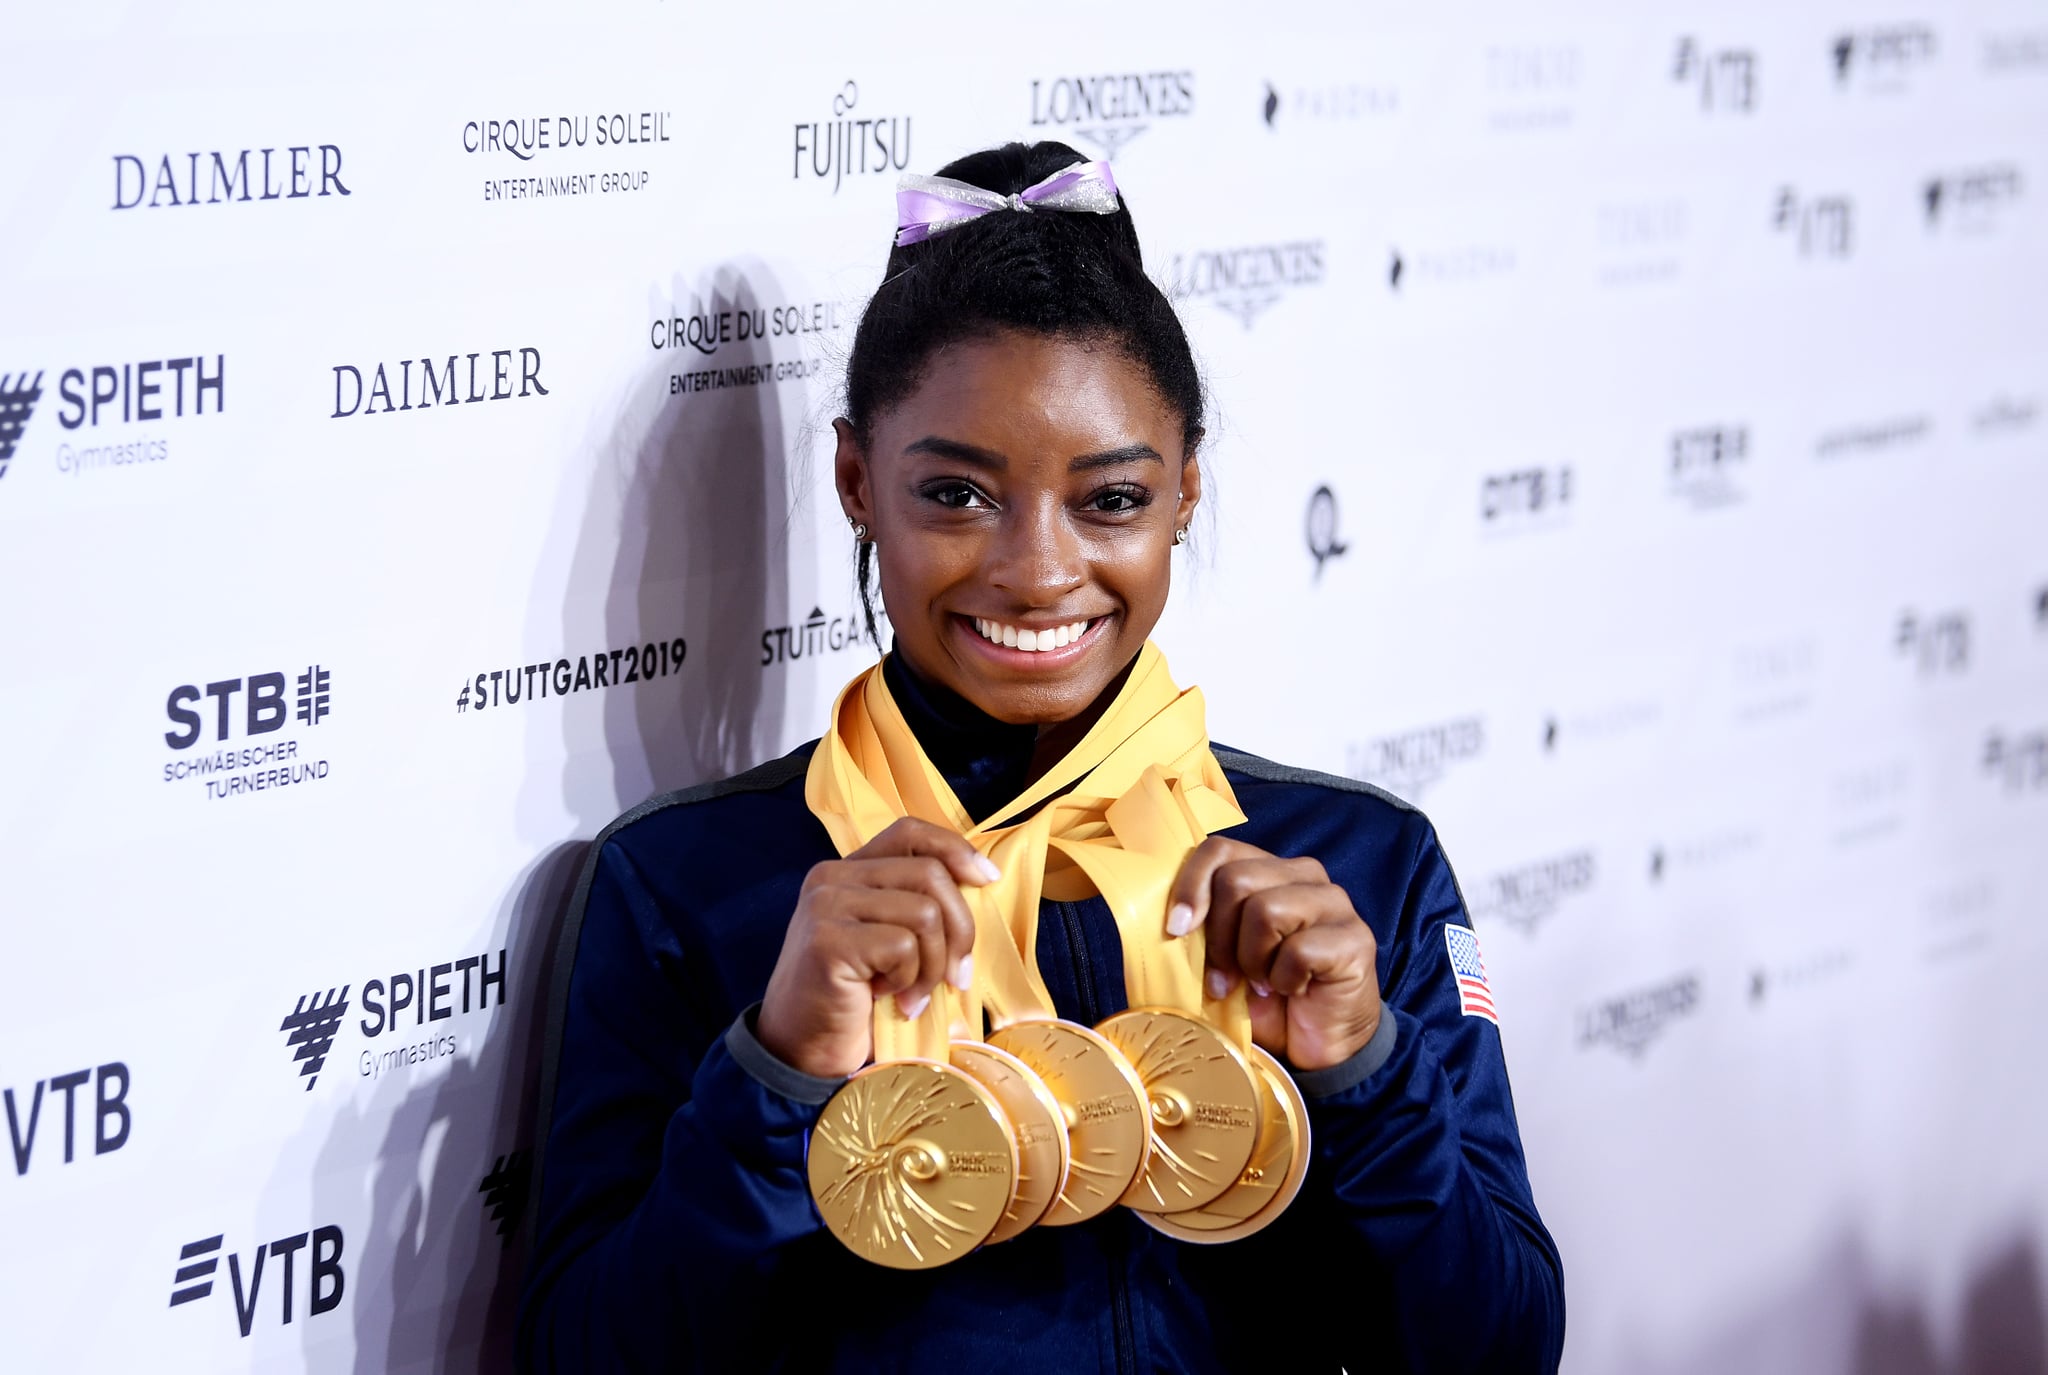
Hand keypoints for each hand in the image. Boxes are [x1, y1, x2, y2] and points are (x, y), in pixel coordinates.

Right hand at [756, 817, 997, 1078]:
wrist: (804, 1049)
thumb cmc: (857, 997)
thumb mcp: (890, 939)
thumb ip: (918, 903)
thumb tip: (982, 879)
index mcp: (848, 870)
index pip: (911, 832)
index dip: (957, 850)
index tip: (987, 880)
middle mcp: (831, 877)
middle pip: (930, 874)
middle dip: (960, 930)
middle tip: (955, 977)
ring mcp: (825, 905)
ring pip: (924, 912)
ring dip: (933, 965)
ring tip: (913, 994)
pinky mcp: (827, 940)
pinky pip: (902, 947)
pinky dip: (910, 981)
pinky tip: (888, 999)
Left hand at [1166, 837, 1381, 1070]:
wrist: (1317, 1046)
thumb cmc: (1265, 997)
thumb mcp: (1222, 958)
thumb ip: (1202, 928)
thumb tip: (1169, 919)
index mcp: (1269, 870)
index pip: (1219, 850)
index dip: (1190, 886)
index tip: (1176, 930)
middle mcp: (1304, 876)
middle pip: (1236, 879)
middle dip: (1219, 938)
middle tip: (1225, 979)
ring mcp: (1334, 903)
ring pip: (1265, 910)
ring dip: (1252, 961)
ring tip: (1263, 983)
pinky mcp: (1355, 938)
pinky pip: (1298, 950)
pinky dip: (1284, 980)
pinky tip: (1294, 990)